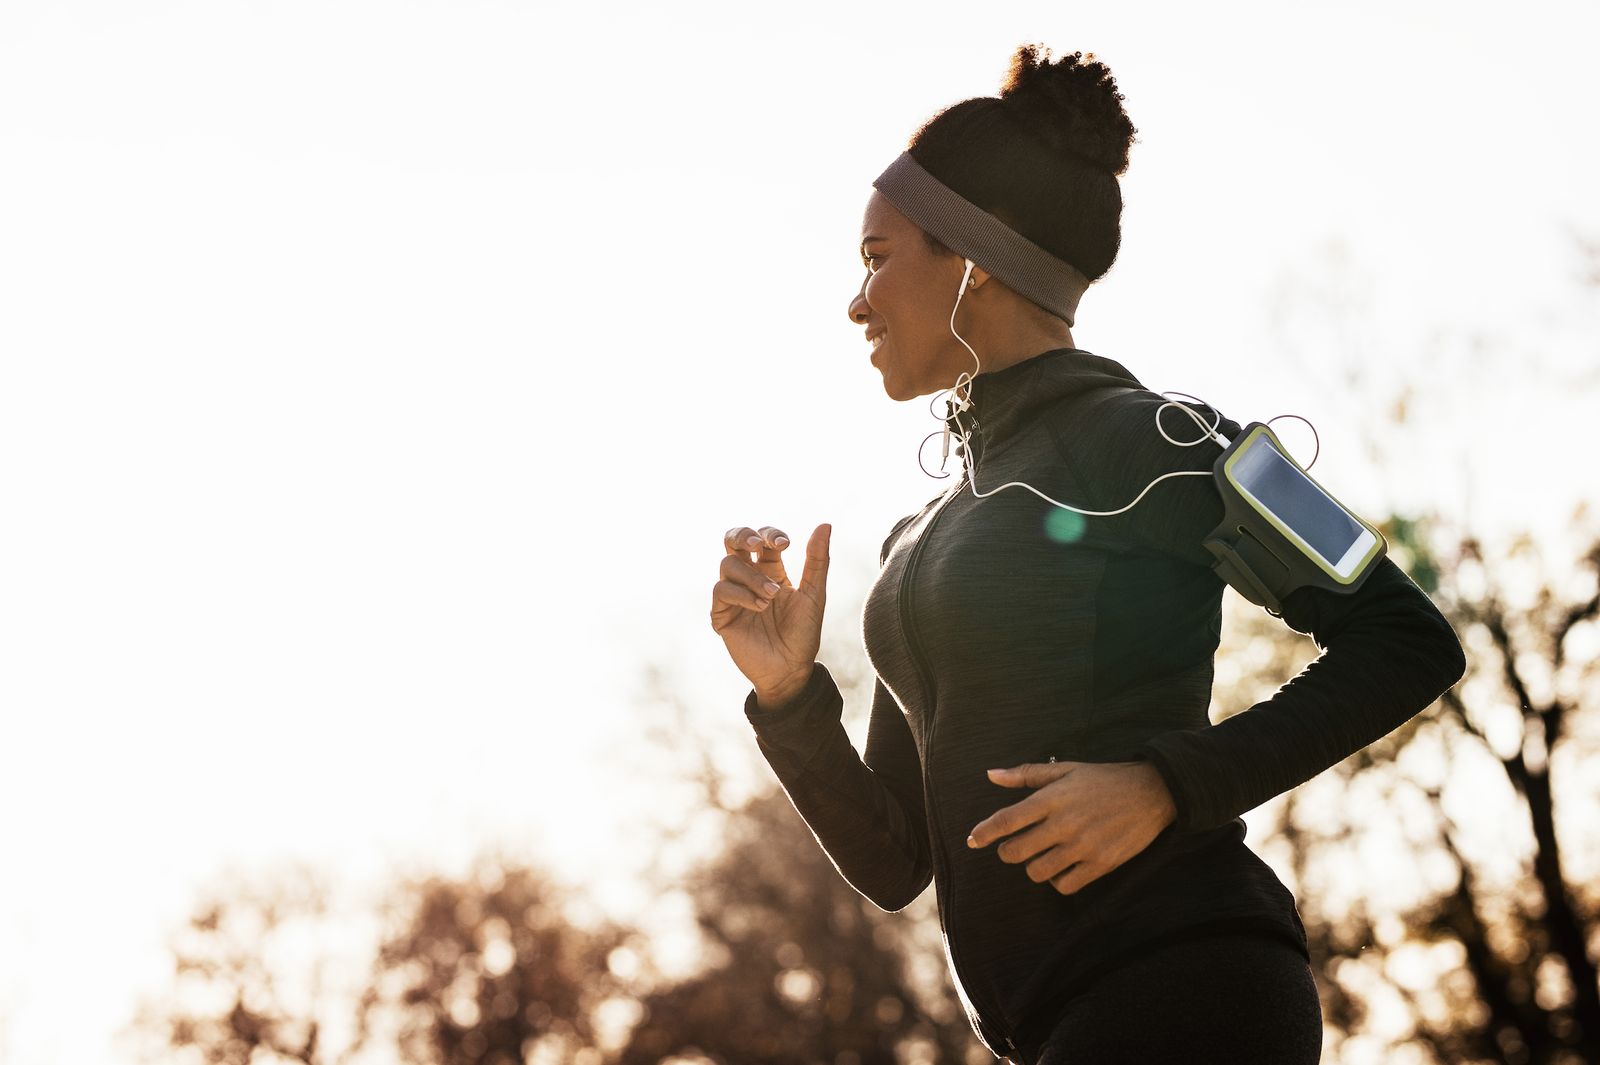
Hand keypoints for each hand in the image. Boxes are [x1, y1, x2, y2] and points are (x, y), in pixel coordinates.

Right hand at [710, 524, 830, 704]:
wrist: (791, 671)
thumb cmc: (804, 634)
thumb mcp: (814, 594)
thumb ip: (817, 560)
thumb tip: (825, 524)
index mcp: (770, 571)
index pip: (762, 539)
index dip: (770, 534)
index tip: (786, 543)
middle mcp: (748, 579)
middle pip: (732, 541)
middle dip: (742, 535)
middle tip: (757, 543)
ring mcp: (733, 596)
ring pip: (728, 565)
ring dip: (752, 576)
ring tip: (772, 596)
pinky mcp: (722, 615)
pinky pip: (721, 590)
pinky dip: (742, 594)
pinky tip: (760, 607)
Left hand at [965, 760, 1176, 895]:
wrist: (1152, 792)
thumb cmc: (1103, 779)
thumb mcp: (1065, 768)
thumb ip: (1026, 774)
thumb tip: (991, 775)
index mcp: (1052, 798)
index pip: (1006, 820)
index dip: (984, 832)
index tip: (972, 840)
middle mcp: (1064, 824)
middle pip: (1016, 852)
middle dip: (1007, 852)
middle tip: (1012, 847)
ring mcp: (1083, 846)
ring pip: (1037, 872)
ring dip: (1032, 866)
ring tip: (1040, 856)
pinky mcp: (1100, 864)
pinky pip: (1065, 885)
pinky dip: (1057, 880)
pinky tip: (1060, 868)